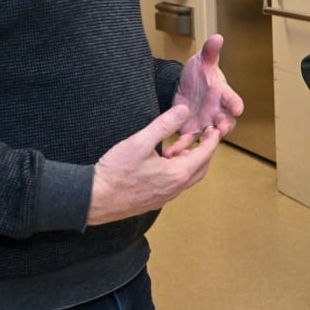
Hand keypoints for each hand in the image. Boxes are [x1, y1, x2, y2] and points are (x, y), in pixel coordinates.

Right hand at [88, 105, 218, 224]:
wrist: (94, 199)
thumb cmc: (115, 171)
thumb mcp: (140, 142)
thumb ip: (164, 125)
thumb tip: (184, 110)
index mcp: (177, 175)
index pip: (205, 155)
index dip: (212, 139)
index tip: (215, 128)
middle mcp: (175, 189)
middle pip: (201, 167)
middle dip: (204, 150)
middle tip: (203, 134)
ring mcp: (165, 197)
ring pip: (187, 176)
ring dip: (188, 160)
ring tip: (178, 144)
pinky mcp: (155, 200)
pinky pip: (175, 183)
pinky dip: (177, 169)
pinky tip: (163, 159)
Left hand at [172, 34, 244, 141]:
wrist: (183, 88)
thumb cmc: (198, 74)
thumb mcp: (201, 62)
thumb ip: (210, 52)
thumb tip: (217, 37)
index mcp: (222, 94)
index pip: (232, 99)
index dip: (235, 104)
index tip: (238, 108)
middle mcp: (218, 111)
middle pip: (226, 122)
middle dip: (225, 127)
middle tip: (222, 130)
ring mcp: (206, 123)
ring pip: (209, 136)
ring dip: (203, 141)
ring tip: (195, 146)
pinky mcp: (192, 131)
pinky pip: (189, 141)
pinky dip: (182, 146)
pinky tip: (173, 150)